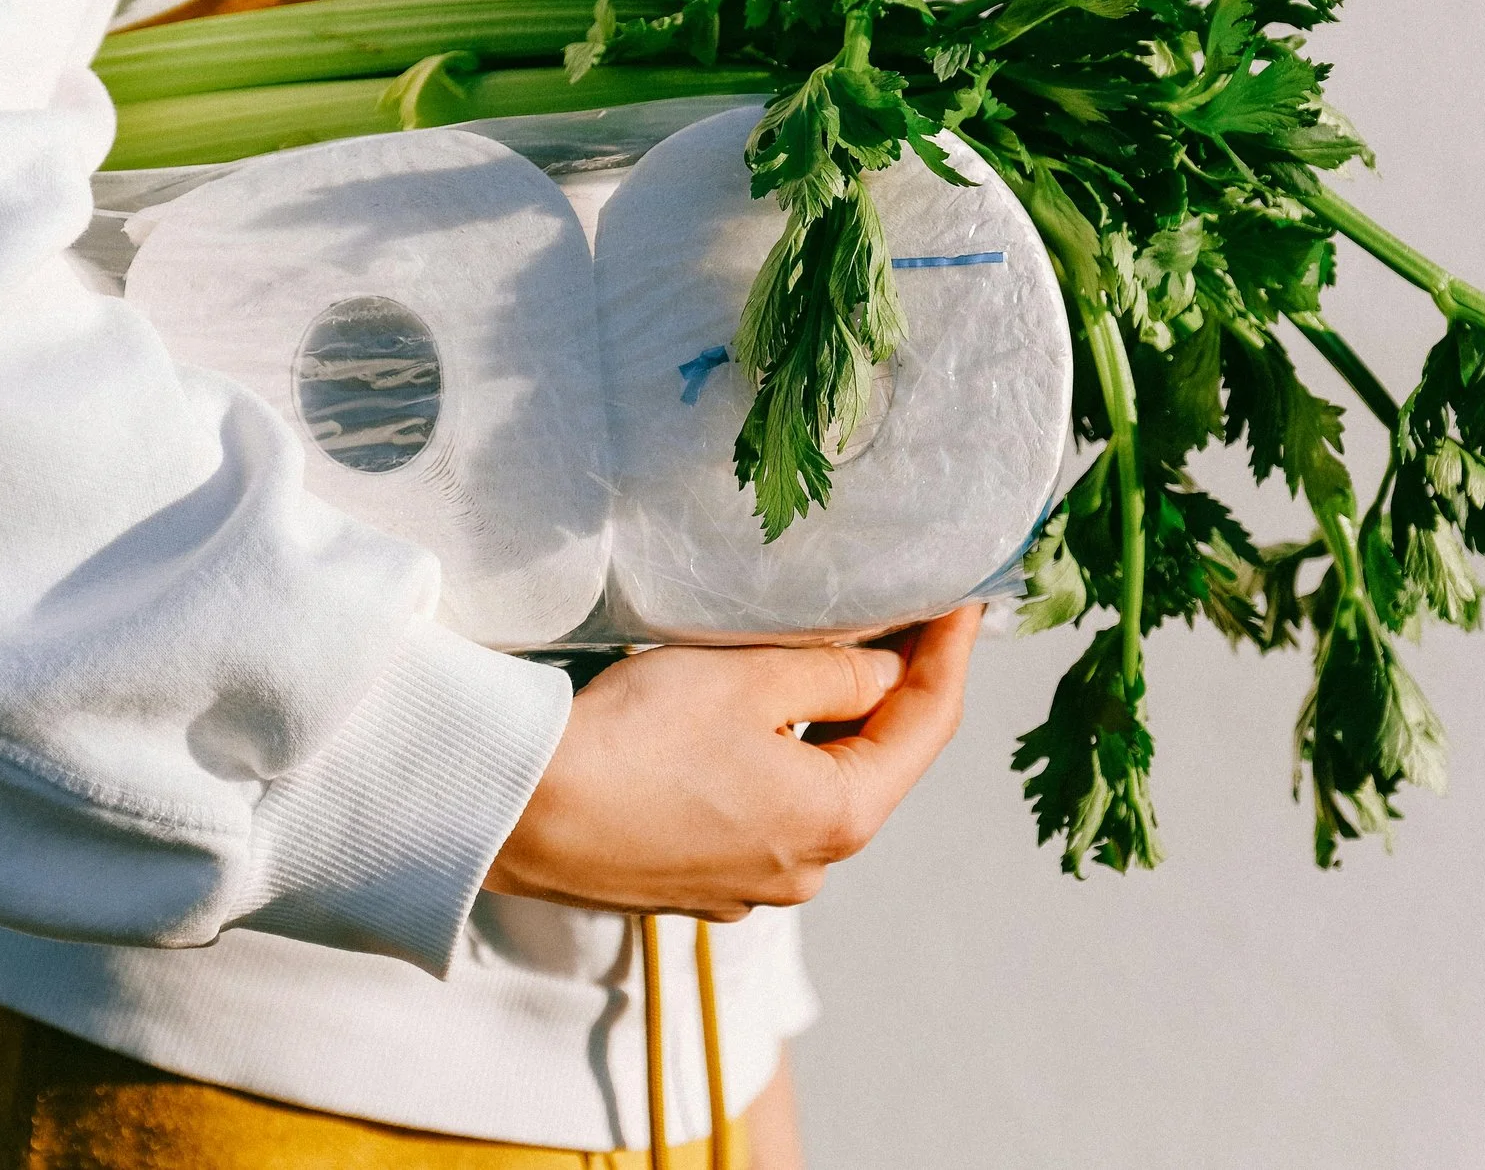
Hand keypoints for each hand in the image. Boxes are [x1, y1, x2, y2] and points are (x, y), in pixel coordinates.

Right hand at [485, 604, 983, 919]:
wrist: (518, 813)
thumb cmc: (635, 739)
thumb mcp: (750, 678)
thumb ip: (837, 669)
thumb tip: (888, 668)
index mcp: (837, 818)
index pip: (926, 724)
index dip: (951, 654)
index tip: (966, 599)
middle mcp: (805, 869)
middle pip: (873, 763)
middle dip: (891, 690)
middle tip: (903, 616)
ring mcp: (746, 885)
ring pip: (813, 790)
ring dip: (826, 727)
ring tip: (826, 656)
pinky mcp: (693, 881)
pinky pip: (759, 813)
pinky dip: (773, 762)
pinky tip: (748, 720)